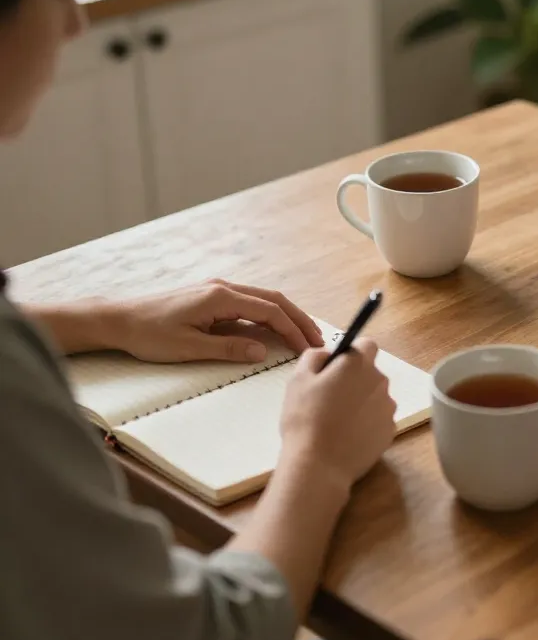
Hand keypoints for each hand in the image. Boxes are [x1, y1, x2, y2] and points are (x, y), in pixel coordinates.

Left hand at [113, 280, 323, 362]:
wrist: (118, 319)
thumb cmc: (148, 333)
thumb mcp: (189, 348)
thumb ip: (228, 349)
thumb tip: (262, 351)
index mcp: (220, 297)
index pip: (269, 311)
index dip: (292, 329)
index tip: (307, 348)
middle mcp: (223, 287)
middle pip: (273, 300)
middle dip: (298, 319)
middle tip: (317, 340)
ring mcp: (217, 290)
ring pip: (263, 299)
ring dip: (286, 316)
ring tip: (303, 335)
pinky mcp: (211, 296)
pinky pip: (249, 303)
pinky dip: (268, 314)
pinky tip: (274, 329)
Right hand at [279, 340, 396, 493]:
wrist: (319, 465)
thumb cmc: (305, 418)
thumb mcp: (298, 379)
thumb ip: (315, 356)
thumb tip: (328, 354)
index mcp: (357, 364)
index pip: (367, 345)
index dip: (352, 354)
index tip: (337, 369)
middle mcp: (379, 381)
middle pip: (371, 373)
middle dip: (355, 380)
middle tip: (331, 398)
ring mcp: (388, 407)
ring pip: (376, 397)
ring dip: (362, 402)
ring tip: (338, 421)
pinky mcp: (390, 431)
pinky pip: (379, 419)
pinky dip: (367, 424)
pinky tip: (348, 436)